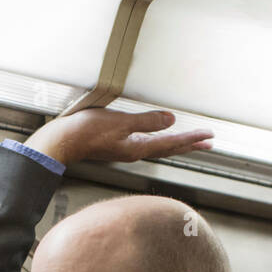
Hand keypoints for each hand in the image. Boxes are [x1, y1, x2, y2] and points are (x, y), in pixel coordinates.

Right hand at [23, 108, 212, 166]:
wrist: (61, 142)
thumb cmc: (86, 132)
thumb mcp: (119, 122)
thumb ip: (146, 121)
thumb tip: (172, 120)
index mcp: (138, 148)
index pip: (172, 143)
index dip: (192, 139)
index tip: (210, 136)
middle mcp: (134, 152)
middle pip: (169, 149)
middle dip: (190, 145)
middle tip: (209, 143)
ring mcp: (125, 150)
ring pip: (159, 147)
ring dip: (177, 144)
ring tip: (191, 142)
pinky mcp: (117, 145)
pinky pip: (147, 144)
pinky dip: (160, 141)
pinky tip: (158, 138)